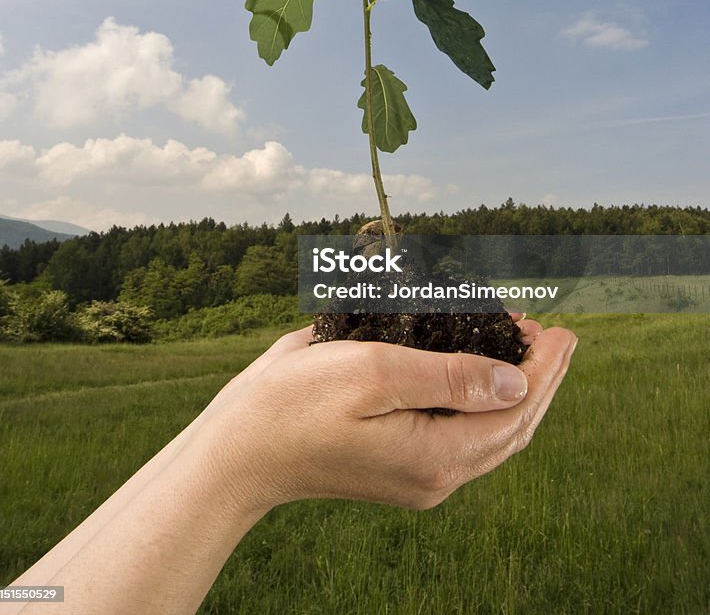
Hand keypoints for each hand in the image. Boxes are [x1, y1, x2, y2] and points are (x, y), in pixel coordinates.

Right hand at [199, 317, 576, 512]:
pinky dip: (477, 396)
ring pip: (487, 432)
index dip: (545, 371)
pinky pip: (458, 430)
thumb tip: (517, 382)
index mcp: (435, 458)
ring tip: (522, 340)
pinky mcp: (398, 461)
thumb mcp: (375, 373)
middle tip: (551, 332)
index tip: (563, 331)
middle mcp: (434, 474)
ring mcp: (416, 473)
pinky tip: (475, 364)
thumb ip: (450, 376)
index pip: (515, 414)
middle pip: (509, 427)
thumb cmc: (298, 404)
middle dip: (537, 378)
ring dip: (511, 386)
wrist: (241, 448)